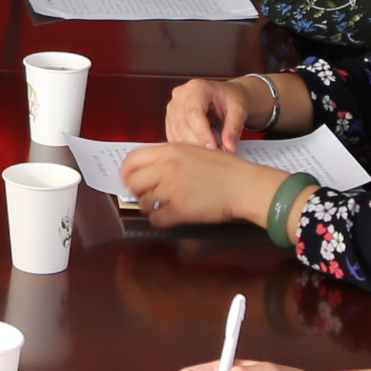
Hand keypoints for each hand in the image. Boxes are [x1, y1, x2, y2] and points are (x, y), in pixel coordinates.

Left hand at [120, 140, 282, 228]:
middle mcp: (166, 168)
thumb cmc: (225, 168)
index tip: (129, 180)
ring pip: (143, 202)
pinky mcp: (180, 210)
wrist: (244, 185)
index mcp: (169, 150)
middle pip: (133, 182)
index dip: (126, 172)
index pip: (132, 160)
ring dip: (150, 207)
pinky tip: (168, 217)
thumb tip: (150, 169)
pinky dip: (159, 220)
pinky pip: (156, 219)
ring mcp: (172, 190)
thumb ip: (170, 156)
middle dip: (137, 191)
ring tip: (162, 206)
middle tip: (147, 195)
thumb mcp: (194, 150)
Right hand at [162, 75, 262, 149]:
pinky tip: (200, 149)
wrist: (227, 96)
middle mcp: (181, 94)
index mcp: (197, 87)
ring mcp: (173, 106)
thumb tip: (229, 147)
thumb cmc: (232, 99)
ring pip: (175, 132)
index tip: (215, 147)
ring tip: (209, 152)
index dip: (202, 133)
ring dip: (191, 146)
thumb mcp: (239, 110)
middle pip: (182, 123)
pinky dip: (186, 146)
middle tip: (214, 153)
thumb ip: (234, 128)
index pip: (193, 112)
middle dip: (197, 143)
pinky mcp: (170, 118)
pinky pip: (173, 136)